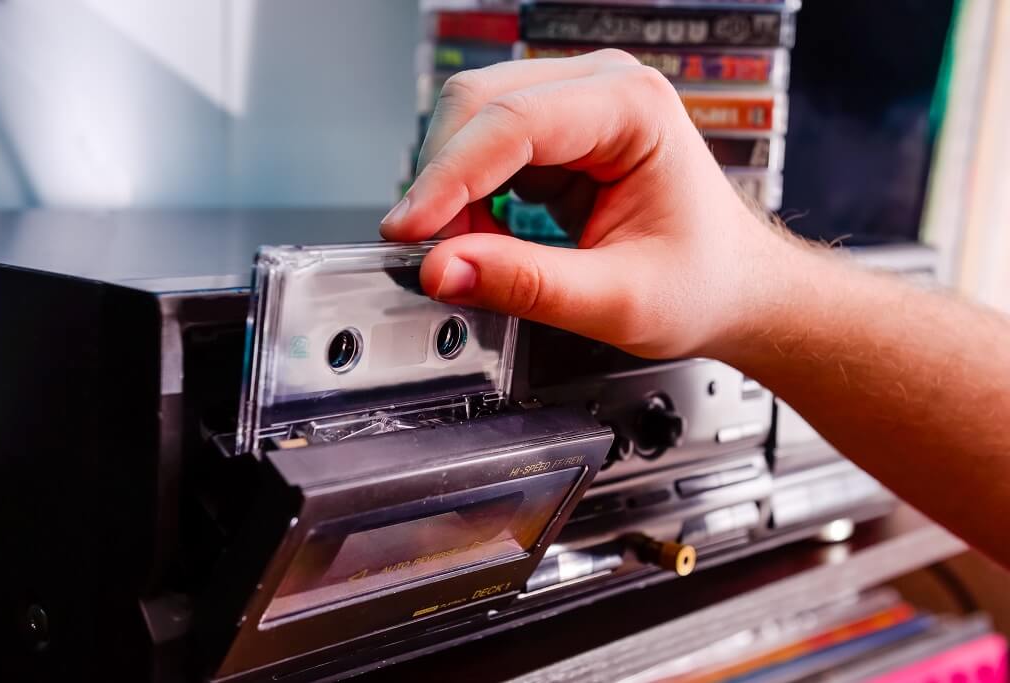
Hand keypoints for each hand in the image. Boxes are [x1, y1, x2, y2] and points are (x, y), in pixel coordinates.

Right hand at [381, 50, 792, 359]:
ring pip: (471, 121)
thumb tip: (443, 269)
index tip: (409, 232)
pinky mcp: (557, 136)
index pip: (515, 121)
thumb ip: (528, 285)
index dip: (449, 177)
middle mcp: (602, 89)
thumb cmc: (704, 283)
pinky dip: (466, 195)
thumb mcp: (617, 300)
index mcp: (634, 107)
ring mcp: (576, 107)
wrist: (732, 288)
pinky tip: (479, 236)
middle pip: (479, 104)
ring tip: (463, 252)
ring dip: (449, 188)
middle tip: (429, 253)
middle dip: (442, 180)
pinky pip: (485, 150)